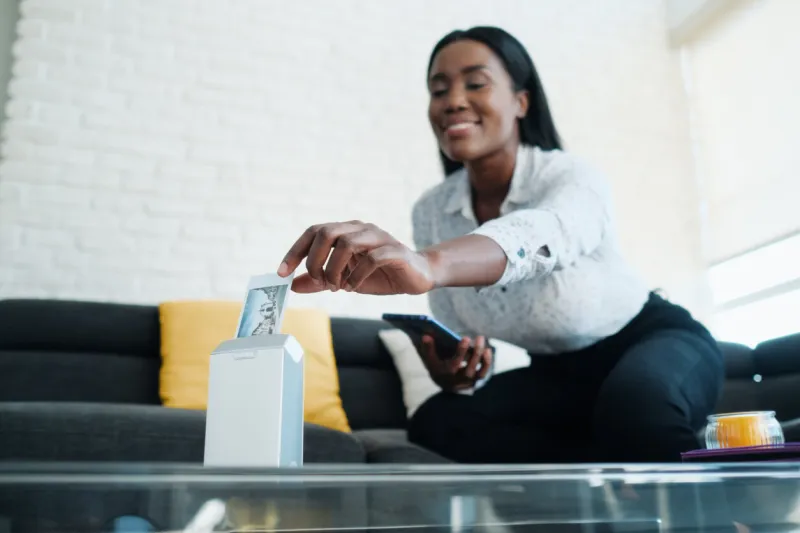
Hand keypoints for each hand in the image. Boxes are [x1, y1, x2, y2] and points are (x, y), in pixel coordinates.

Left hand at [278, 221, 435, 294]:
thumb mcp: (344, 279)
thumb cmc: (380, 275)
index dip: (295, 251)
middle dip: (315, 260)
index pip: (314, 232)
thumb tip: (293, 285)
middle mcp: (361, 229)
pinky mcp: (394, 251)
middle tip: (318, 281)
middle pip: (327, 232)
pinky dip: (356, 276)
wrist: (418, 275)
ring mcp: (379, 237)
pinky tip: (353, 286)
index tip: (281, 273)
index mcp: (347, 231)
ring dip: (335, 269)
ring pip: (347, 243)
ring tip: (337, 286)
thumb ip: (319, 281)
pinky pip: (371, 259)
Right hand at [420, 334, 492, 391]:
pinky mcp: (474, 382)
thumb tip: (426, 336)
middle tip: (480, 337)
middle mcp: (457, 380)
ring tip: (485, 345)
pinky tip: (487, 351)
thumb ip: (428, 348)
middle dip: (476, 352)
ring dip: (484, 359)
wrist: (443, 383)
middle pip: (469, 368)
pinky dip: (486, 363)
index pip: (455, 362)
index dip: (462, 350)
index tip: (466, 338)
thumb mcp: (430, 359)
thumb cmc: (437, 366)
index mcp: (445, 373)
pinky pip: (482, 373)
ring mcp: (467, 382)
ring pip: (479, 373)